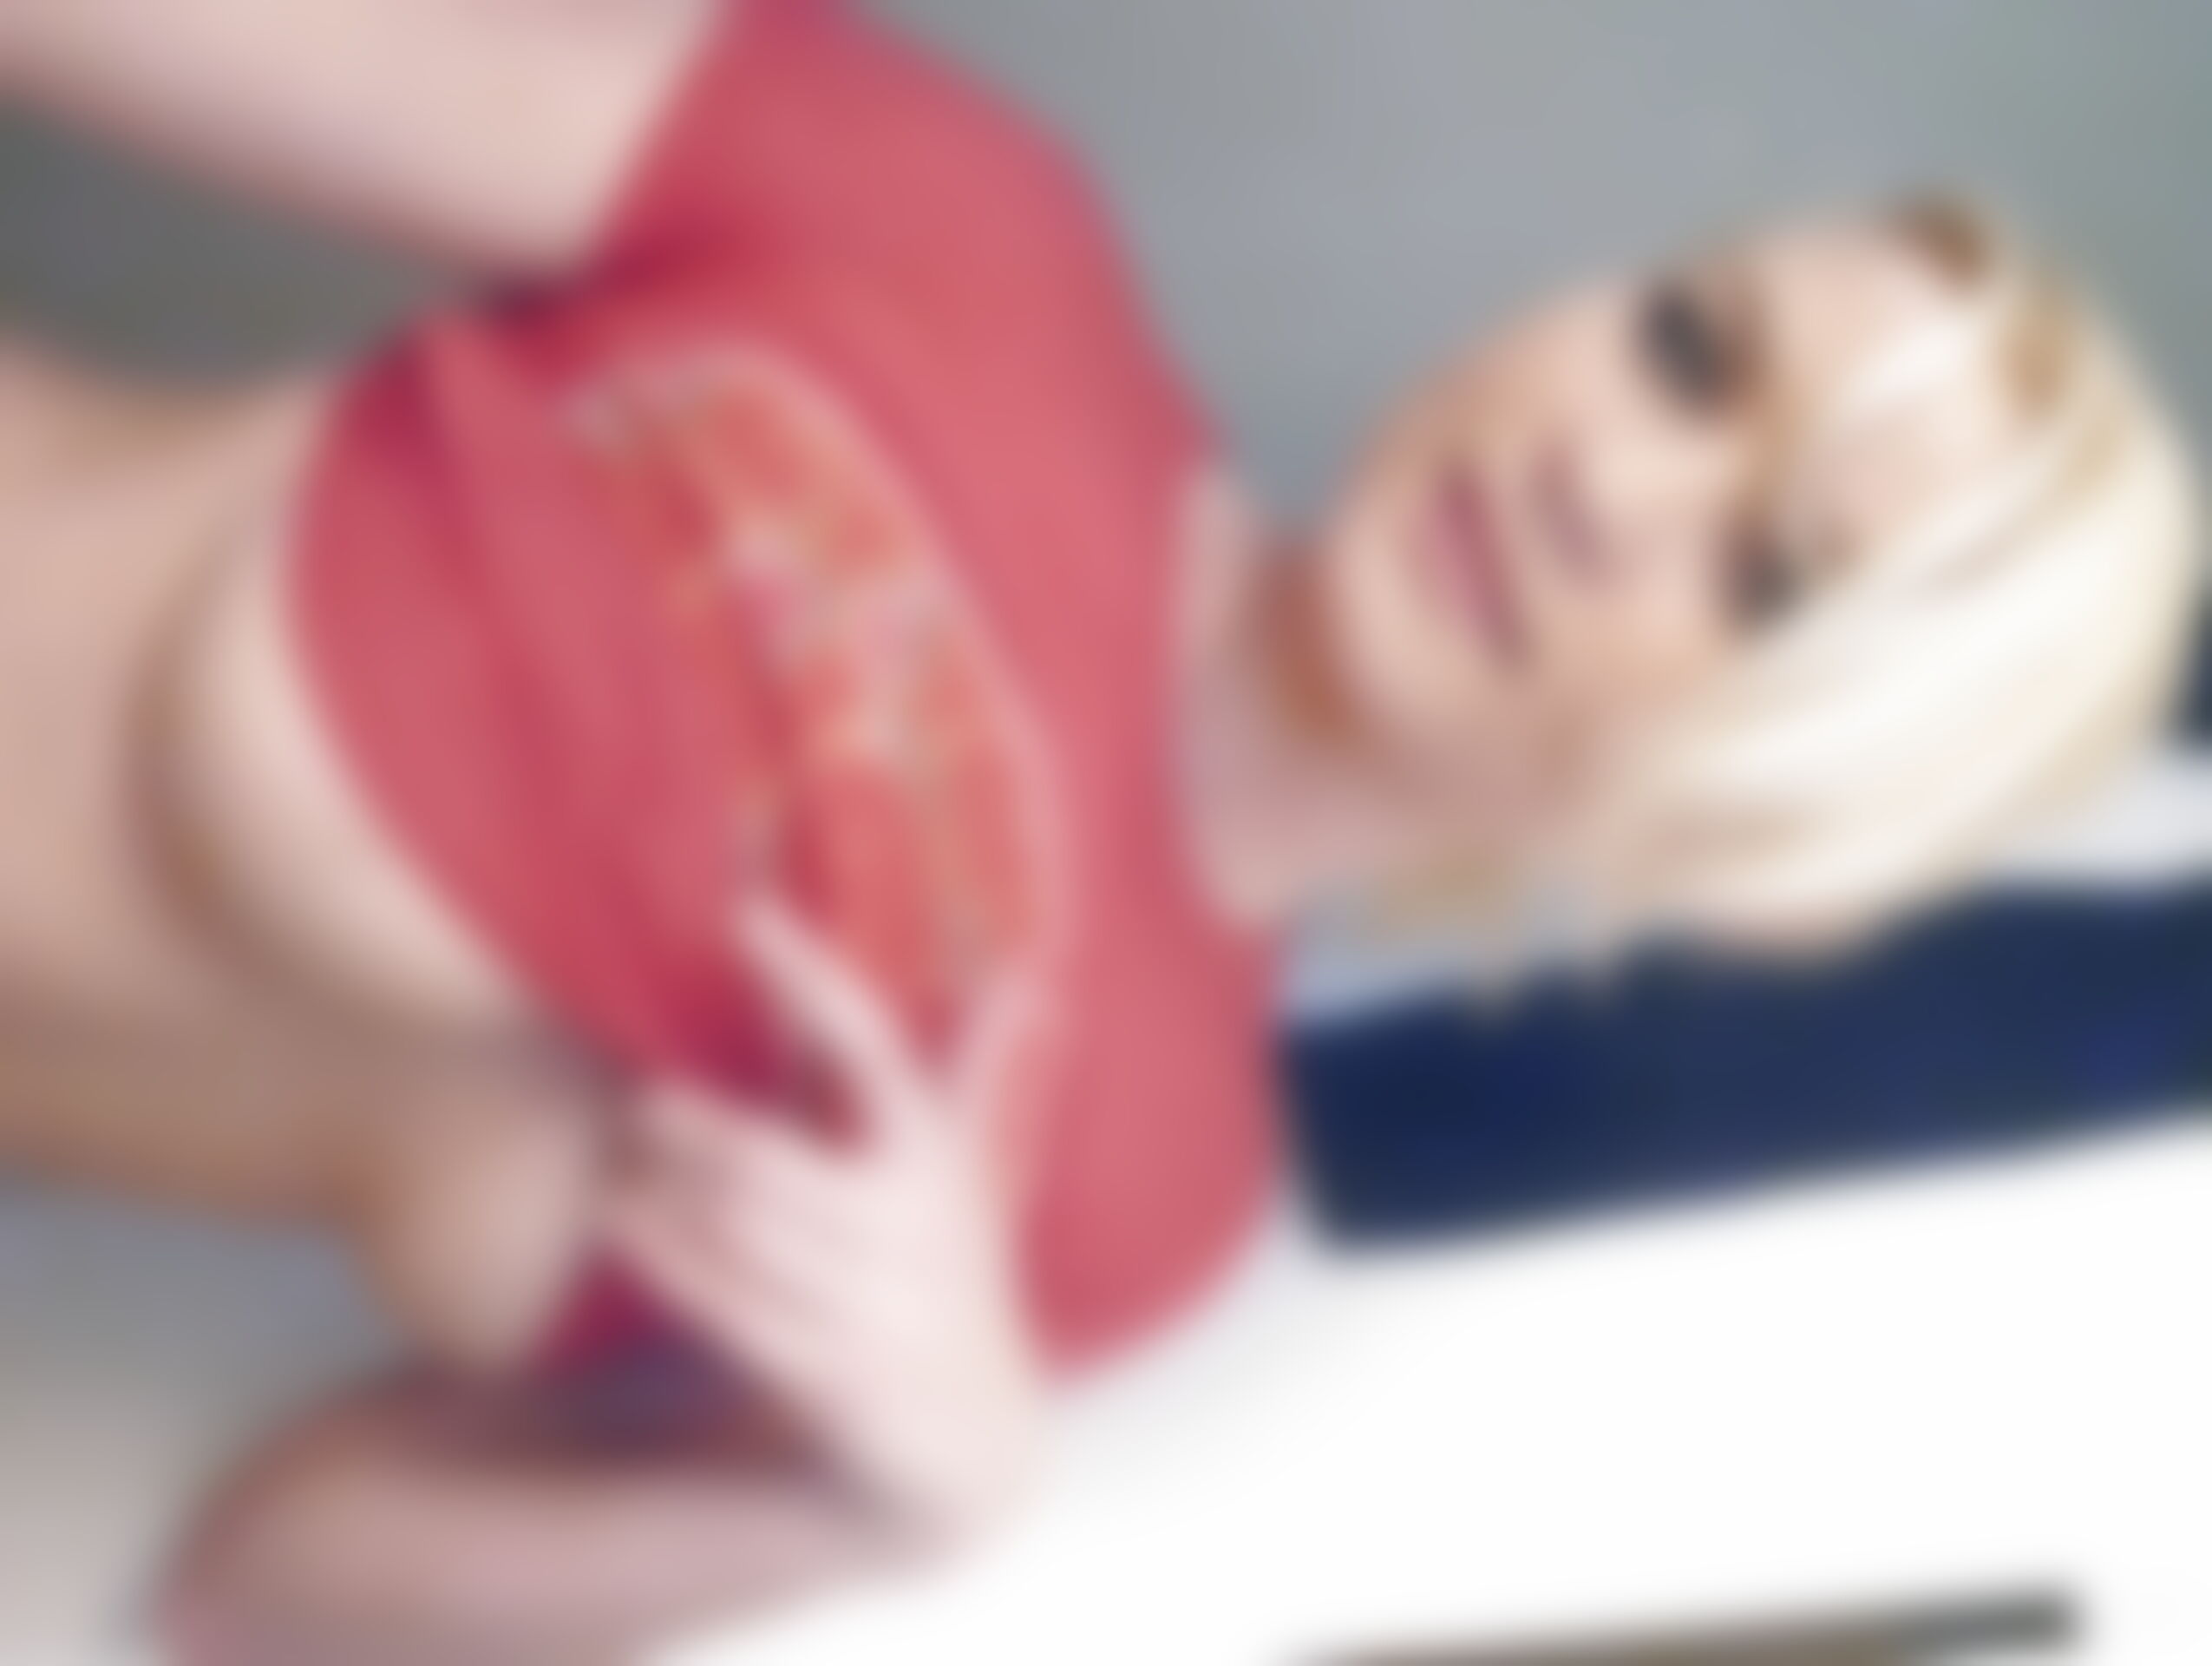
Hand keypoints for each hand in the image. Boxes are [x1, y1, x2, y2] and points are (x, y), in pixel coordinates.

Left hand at [603, 897, 1050, 1553]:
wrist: (973, 1430)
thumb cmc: (960, 1268)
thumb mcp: (975, 1169)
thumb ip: (978, 1068)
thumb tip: (1022, 969)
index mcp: (936, 1153)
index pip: (869, 1041)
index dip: (806, 973)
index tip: (745, 908)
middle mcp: (908, 1222)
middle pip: (780, 1161)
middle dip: (708, 1134)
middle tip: (643, 1103)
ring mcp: (868, 1301)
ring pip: (747, 1234)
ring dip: (676, 1198)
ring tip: (616, 1166)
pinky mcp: (827, 1370)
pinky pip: (734, 1308)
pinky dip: (675, 1264)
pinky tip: (626, 1226)